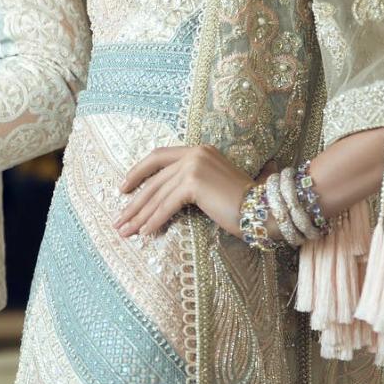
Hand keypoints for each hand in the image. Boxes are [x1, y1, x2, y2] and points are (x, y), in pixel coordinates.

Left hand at [114, 144, 264, 238]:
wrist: (264, 210)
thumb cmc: (242, 203)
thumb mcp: (212, 185)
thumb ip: (191, 184)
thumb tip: (164, 199)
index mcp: (198, 150)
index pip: (159, 157)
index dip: (138, 172)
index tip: (123, 189)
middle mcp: (194, 154)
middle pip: (154, 180)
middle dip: (134, 203)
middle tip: (119, 220)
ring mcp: (194, 166)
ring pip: (157, 195)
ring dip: (139, 216)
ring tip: (126, 231)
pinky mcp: (194, 183)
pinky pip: (167, 206)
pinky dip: (154, 221)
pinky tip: (145, 233)